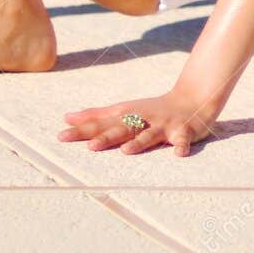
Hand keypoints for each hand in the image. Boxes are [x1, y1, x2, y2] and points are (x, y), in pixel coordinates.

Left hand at [59, 88, 219, 155]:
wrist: (192, 99)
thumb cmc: (151, 109)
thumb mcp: (123, 110)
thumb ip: (96, 115)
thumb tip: (67, 118)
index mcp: (127, 116)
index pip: (101, 124)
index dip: (82, 131)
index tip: (61, 137)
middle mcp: (143, 120)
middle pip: (122, 129)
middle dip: (106, 137)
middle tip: (90, 147)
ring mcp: (163, 125)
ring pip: (149, 134)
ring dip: (139, 142)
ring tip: (126, 151)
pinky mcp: (183, 131)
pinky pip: (183, 140)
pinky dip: (181, 146)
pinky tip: (178, 154)